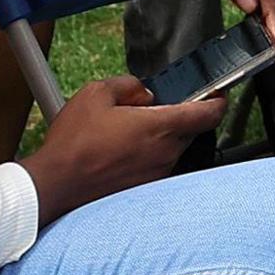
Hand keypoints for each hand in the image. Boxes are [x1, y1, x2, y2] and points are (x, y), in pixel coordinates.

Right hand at [20, 74, 218, 221]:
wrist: (56, 184)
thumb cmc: (74, 143)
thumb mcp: (96, 93)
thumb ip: (128, 85)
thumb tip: (143, 93)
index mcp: (160, 127)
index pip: (208, 114)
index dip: (218, 102)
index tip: (218, 95)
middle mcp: (165, 153)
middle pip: (191, 130)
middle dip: (180, 116)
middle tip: (156, 108)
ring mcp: (157, 174)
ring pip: (172, 148)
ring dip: (160, 137)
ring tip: (128, 131)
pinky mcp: (145, 189)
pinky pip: (157, 165)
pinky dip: (147, 154)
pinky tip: (121, 151)